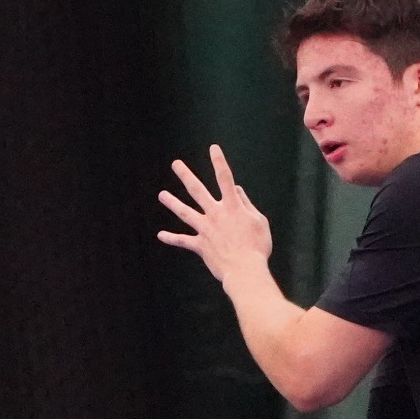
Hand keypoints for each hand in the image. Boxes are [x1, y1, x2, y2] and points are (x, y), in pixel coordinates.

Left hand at [157, 144, 273, 288]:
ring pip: (185, 213)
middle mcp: (216, 214)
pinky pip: (183, 240)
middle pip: (198, 190)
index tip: (213, 148)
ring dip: (172, 202)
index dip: (219, 162)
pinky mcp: (200, 245)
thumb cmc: (257, 247)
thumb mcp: (259, 222)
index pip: (225, 178)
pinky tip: (160, 235)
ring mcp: (205, 229)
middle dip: (186, 176)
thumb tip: (237, 189)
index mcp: (233, 207)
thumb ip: (246, 204)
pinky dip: (171, 238)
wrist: (245, 270)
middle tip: (175, 164)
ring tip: (161, 195)